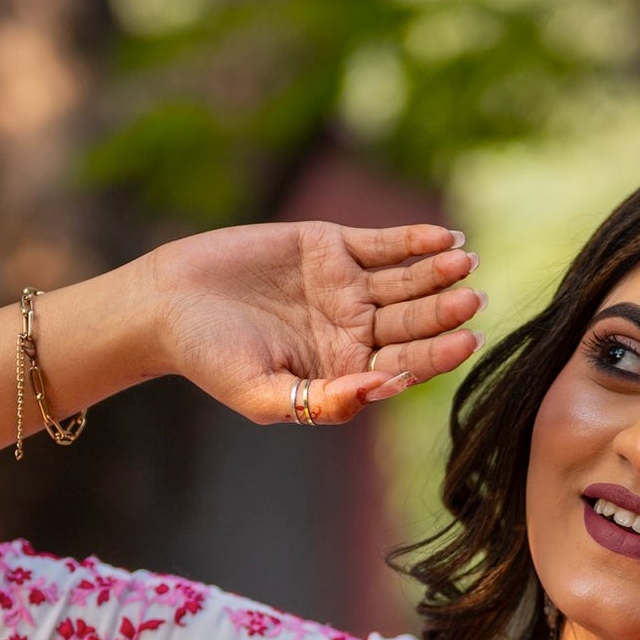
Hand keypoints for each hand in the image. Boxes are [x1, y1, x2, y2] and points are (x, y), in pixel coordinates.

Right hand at [150, 220, 481, 425]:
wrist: (168, 304)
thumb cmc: (210, 359)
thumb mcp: (263, 393)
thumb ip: (322, 402)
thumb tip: (381, 392)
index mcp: (346, 370)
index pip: (405, 364)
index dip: (438, 353)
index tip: (468, 341)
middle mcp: (355, 330)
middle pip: (413, 320)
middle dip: (444, 310)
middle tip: (472, 299)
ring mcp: (346, 286)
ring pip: (405, 280)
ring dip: (437, 272)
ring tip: (464, 263)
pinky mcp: (330, 246)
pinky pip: (382, 243)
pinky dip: (413, 239)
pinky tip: (444, 238)